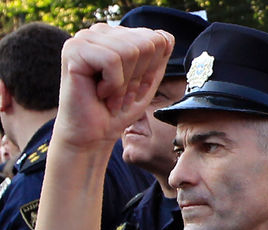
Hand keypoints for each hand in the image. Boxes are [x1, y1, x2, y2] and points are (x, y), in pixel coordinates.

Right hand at [54, 23, 172, 151]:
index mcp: (119, 35)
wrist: (93, 134)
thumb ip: (158, 58)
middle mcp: (101, 30)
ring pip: (131, 51)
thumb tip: (166, 36)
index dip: (153, 70)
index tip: (133, 86)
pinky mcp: (73, 48)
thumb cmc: (119, 109)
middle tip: (119, 92)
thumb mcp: (147, 82)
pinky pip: (112, 60)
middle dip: (139, 76)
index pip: (160, 39)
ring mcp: (85, 37)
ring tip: (109, 94)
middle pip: (147, 44)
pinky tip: (98, 91)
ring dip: (124, 83)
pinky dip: (112, 84)